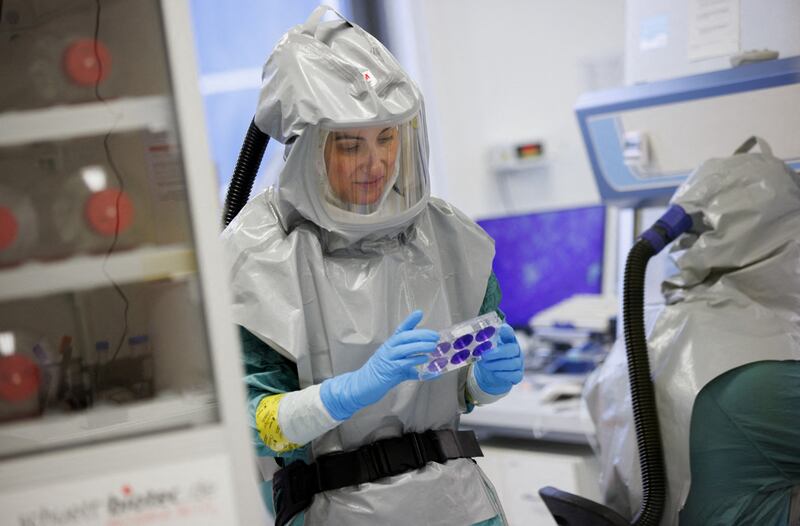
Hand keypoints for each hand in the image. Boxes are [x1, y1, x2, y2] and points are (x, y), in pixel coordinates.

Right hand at [320, 310, 437, 419]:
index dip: (410, 321)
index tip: (419, 313)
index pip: (401, 330)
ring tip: (433, 345)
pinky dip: (414, 359)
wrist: (361, 386)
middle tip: (435, 336)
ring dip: (420, 345)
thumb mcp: (396, 368)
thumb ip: (408, 368)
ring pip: (405, 347)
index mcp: (390, 345)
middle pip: (405, 336)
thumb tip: (422, 371)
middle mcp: (388, 349)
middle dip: (421, 334)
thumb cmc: (379, 376)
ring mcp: (387, 358)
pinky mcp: (388, 369)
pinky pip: (403, 362)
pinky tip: (423, 358)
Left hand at [473, 323, 523, 394]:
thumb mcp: (485, 349)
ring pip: (514, 363)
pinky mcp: (517, 375)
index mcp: (507, 340)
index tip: (501, 328)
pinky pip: (514, 375)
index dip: (506, 330)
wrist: (489, 374)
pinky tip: (494, 373)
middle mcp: (515, 350)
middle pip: (513, 349)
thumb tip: (474, 342)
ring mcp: (518, 362)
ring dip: (497, 364)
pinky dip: (503, 374)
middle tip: (485, 355)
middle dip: (499, 352)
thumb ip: (483, 344)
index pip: (509, 333)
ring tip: (485, 364)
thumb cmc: (489, 358)